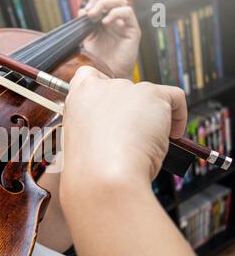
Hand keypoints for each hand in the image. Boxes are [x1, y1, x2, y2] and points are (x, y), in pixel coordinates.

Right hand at [62, 66, 187, 190]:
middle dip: (132, 111)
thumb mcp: (86, 143)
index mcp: (77, 100)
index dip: (104, 92)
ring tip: (150, 144)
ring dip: (152, 117)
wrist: (103, 178)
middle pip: (123, 89)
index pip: (88, 77)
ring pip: (148, 96)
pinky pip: (175, 97)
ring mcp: (125, 89)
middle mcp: (99, 89)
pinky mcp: (151, 94)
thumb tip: (124, 129)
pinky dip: (178, 116)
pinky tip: (172, 136)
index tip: (114, 112)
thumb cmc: (92, 170)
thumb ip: (99, 127)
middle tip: (135, 138)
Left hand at [80, 0, 140, 78]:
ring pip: (120, 2)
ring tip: (95, 15)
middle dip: (98, 2)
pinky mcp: (133, 30)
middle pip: (110, 0)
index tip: (84, 11)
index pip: (101, 2)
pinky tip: (105, 22)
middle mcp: (115, 20)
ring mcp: (124, 24)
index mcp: (104, 21)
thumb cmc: (99, 60)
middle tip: (90, 12)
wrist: (109, 74)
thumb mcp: (88, 40)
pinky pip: (127, 13)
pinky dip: (116, 13)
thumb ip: (85, 25)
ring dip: (106, 4)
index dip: (93, 2)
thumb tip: (82, 10)